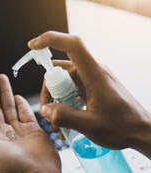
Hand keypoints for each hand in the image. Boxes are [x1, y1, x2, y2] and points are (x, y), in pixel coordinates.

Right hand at [28, 31, 150, 153]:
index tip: (33, 45)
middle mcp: (93, 72)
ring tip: (56, 123)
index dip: (51, 40)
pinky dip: (64, 103)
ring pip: (64, 82)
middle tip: (47, 112)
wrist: (142, 132)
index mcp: (94, 74)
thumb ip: (64, 116)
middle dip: (49, 90)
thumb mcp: (90, 125)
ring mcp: (93, 80)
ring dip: (56, 100)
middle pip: (60, 70)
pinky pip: (72, 90)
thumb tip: (45, 110)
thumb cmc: (123, 127)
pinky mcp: (93, 89)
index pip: (72, 45)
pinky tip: (64, 121)